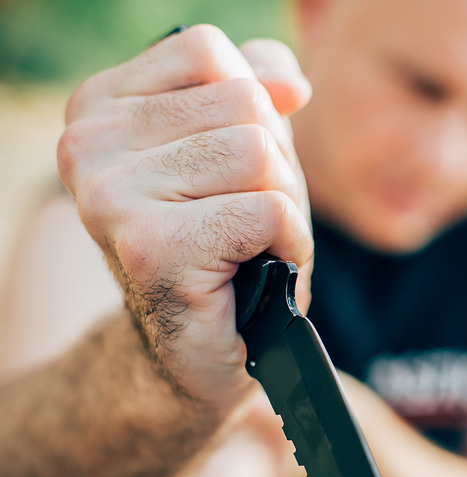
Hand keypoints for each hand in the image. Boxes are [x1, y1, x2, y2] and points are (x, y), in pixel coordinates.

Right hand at [58, 26, 312, 414]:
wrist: (205, 345)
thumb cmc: (227, 242)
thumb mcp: (242, 149)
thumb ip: (254, 90)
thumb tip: (289, 82)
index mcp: (99, 107)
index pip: (209, 52)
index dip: (252, 109)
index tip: (233, 169)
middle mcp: (88, 145)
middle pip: (244, 105)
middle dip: (274, 167)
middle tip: (245, 221)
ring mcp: (111, 198)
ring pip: (261, 156)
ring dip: (282, 207)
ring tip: (247, 245)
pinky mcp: (153, 249)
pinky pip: (270, 212)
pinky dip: (288, 245)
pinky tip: (255, 271)